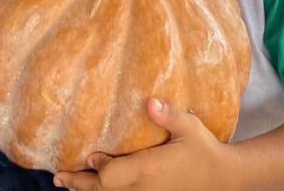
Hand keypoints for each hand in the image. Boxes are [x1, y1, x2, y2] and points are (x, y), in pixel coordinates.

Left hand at [53, 98, 234, 190]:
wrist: (224, 179)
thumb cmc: (204, 149)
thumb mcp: (189, 127)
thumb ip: (168, 114)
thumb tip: (149, 101)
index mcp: (149, 169)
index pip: (112, 174)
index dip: (97, 168)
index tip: (88, 156)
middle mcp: (144, 188)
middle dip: (80, 184)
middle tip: (59, 177)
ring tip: (68, 186)